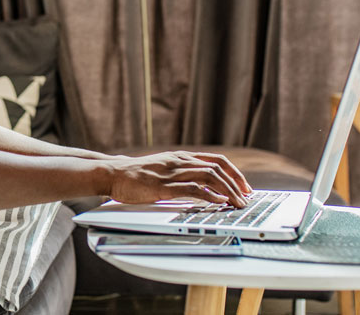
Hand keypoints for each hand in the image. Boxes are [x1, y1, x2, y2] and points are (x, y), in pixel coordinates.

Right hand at [106, 151, 252, 206]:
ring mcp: (173, 173)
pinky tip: (218, 203)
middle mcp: (180, 161)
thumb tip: (200, 187)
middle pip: (218, 168)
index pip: (216, 160)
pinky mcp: (164, 186)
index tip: (244, 186)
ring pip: (210, 177)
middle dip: (237, 183)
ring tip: (237, 203)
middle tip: (247, 197)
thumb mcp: (163, 169)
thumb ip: (180, 173)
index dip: (234, 173)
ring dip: (228, 191)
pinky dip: (210, 196)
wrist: (113, 173)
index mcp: (181, 157)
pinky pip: (193, 189)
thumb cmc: (135, 175)